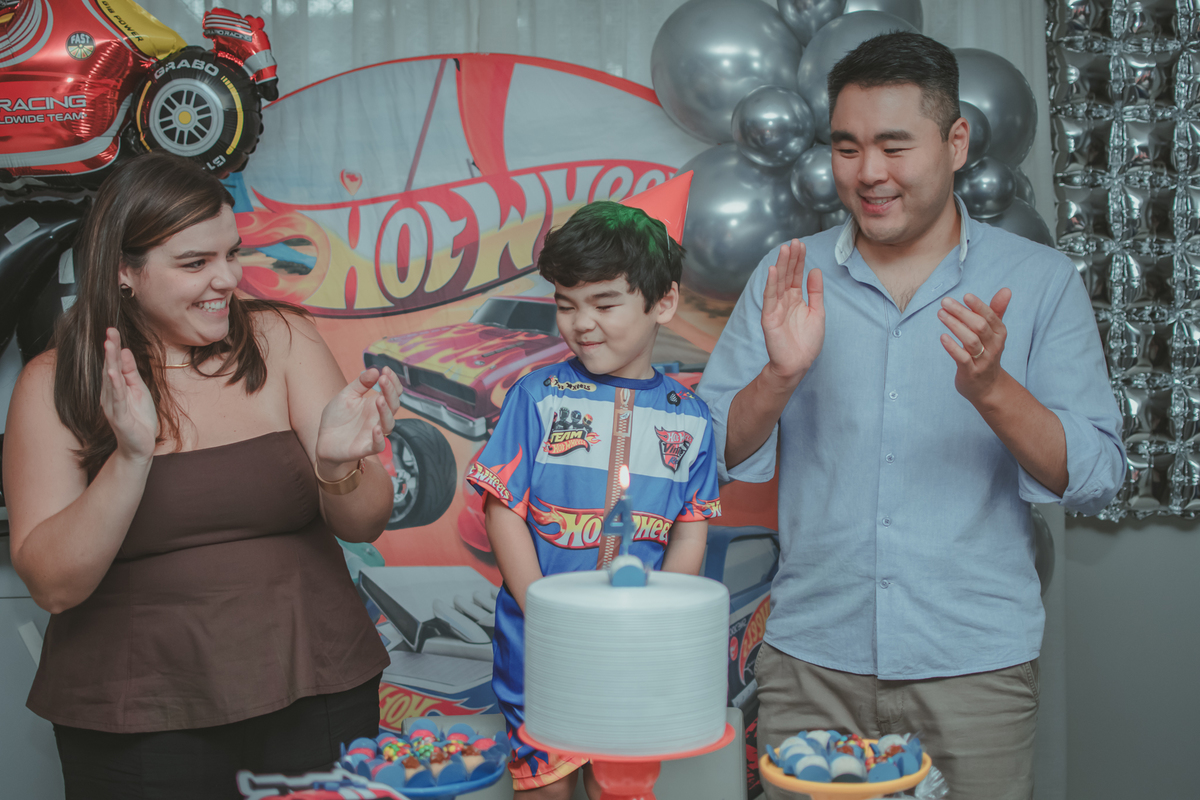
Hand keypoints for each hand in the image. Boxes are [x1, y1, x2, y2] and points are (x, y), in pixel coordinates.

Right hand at [99, 328, 157, 462]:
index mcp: (116, 387)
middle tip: (109, 331)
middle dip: (110, 349)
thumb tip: (126, 351)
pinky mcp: (118, 416)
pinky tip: (112, 373)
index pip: (114, 363)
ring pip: (111, 381)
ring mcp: (112, 405)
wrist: (140, 446)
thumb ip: (131, 372)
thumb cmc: (139, 418)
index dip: (114, 346)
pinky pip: (116, 399)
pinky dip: (114, 385)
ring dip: (110, 363)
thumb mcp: (139, 390)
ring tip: (109, 346)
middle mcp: (110, 394)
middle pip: (110, 367)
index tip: (113, 329)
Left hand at [314, 366, 401, 473]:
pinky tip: (376, 429)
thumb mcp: (346, 395)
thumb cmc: (337, 418)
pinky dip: (379, 438)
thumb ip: (360, 384)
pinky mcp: (366, 447)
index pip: (392, 392)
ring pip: (389, 424)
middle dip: (391, 391)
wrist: (324, 441)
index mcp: (375, 404)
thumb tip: (375, 370)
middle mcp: (378, 418)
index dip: (392, 381)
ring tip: (380, 400)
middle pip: (394, 405)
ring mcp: (374, 433)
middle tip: (383, 379)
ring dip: (386, 411)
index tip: (385, 369)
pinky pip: (379, 445)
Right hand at [761, 240, 824, 383]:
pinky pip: (770, 297)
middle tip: (793, 242)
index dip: (799, 260)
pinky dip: (772, 283)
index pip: (796, 275)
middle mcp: (784, 300)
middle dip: (790, 258)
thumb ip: (815, 292)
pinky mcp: (769, 317)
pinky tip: (774, 270)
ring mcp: (776, 308)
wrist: (798, 364)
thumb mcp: (817, 312)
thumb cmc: (807, 342)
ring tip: (784, 248)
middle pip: (787, 275)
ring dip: (781, 265)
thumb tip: (815, 270)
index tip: (801, 245)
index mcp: (796, 299)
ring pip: (778, 282)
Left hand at [938, 288, 1011, 402]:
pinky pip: (962, 359)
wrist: (988, 387)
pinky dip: (952, 347)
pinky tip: (942, 337)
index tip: (966, 296)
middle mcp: (994, 347)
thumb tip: (1006, 290)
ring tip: (941, 314)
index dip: (979, 306)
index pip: (990, 317)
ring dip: (955, 326)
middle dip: (962, 313)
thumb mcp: (994, 333)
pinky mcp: (970, 372)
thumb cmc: (987, 353)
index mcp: (999, 334)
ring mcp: (982, 360)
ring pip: (971, 341)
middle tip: (945, 302)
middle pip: (979, 327)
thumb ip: (997, 311)